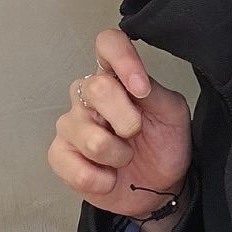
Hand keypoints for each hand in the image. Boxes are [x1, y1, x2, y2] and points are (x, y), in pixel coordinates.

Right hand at [49, 29, 191, 220]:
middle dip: (127, 120)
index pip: (108, 44)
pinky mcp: (60, 155)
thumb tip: (136, 83)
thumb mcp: (171, 114)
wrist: (159, 188)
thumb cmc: (163, 144)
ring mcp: (71, 124)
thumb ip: (155, 92)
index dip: (122, 59)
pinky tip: (109, 177)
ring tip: (124, 157)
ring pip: (90, 137)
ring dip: (118, 155)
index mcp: (116, 76)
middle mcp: (88, 95)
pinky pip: (77, 169)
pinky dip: (102, 180)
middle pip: (96, 89)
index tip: (141, 88)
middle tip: (137, 133)